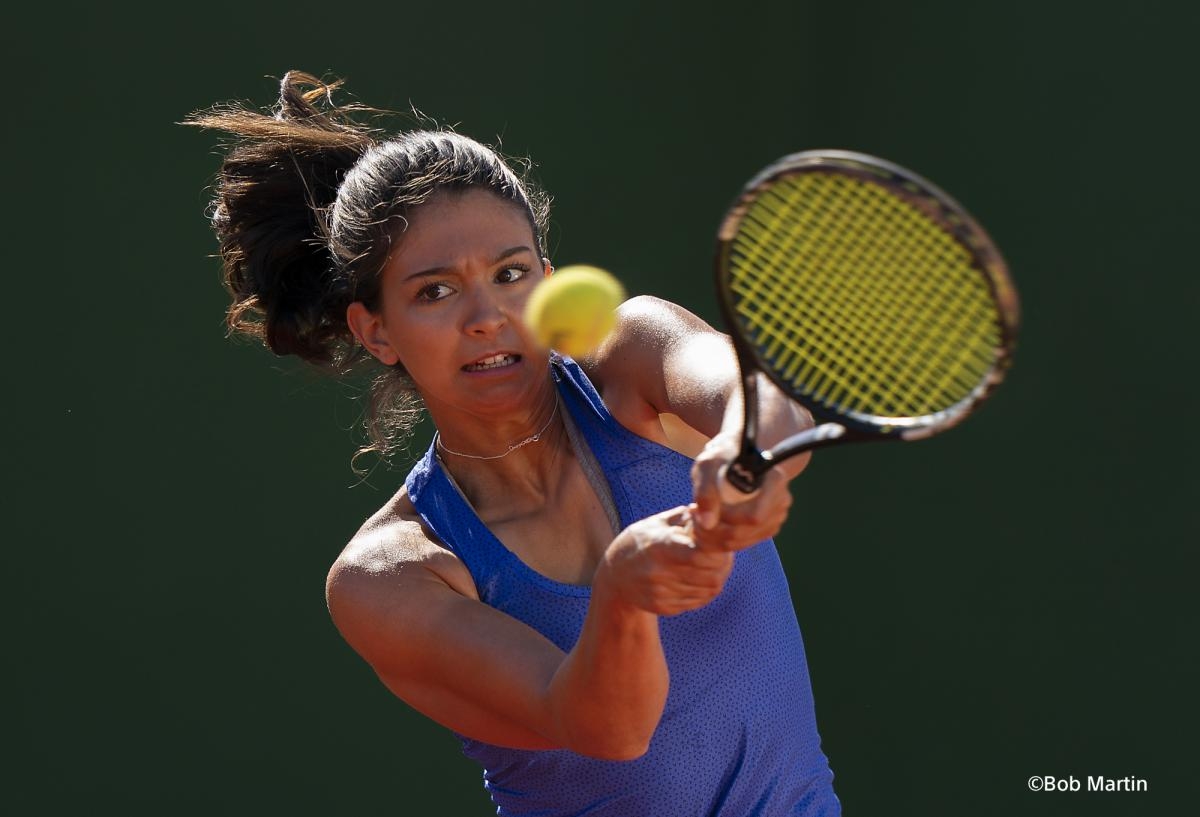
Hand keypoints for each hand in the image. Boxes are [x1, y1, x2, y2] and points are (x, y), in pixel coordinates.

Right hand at [597, 507, 733, 615]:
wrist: (615, 576)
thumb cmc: (640, 542)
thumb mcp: (656, 523)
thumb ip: (685, 516)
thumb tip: (712, 511)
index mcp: (658, 547)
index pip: (699, 555)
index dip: (718, 551)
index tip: (722, 543)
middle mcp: (658, 573)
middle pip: (710, 576)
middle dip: (724, 565)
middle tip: (725, 555)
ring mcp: (661, 593)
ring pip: (708, 591)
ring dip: (718, 577)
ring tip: (714, 565)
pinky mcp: (664, 608)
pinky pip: (698, 602)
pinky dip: (706, 591)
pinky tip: (700, 579)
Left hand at [690, 432, 792, 550]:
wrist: (736, 457)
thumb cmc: (722, 457)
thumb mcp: (708, 465)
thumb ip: (705, 492)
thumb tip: (707, 524)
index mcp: (774, 480)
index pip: (754, 515)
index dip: (725, 519)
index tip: (698, 509)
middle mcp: (781, 500)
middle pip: (748, 531)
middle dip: (714, 531)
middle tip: (691, 519)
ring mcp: (777, 516)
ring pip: (744, 541)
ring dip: (715, 538)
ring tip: (696, 521)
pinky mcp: (768, 527)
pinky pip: (745, 543)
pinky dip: (722, 540)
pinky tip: (708, 525)